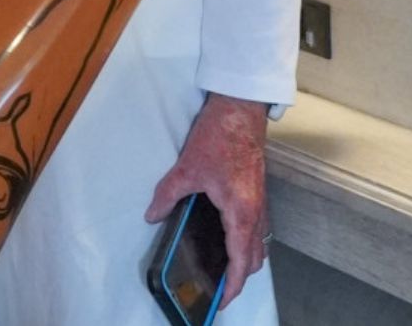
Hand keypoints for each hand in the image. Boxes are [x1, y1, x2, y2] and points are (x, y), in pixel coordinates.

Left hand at [144, 92, 270, 306]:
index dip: (232, 286)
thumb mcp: (186, 169)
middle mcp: (256, 212)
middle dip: (238, 279)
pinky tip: (226, 238)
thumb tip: (152, 216)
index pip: (240, 262)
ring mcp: (260, 202)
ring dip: (243, 261)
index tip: (221, 300)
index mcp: (241, 212)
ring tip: (221, 269)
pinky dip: (245, 242)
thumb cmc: (219, 137)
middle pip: (253, 259)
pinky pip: (256, 228)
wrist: (240, 110)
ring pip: (257, 243)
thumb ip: (167, 196)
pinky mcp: (257, 192)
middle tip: (218, 288)